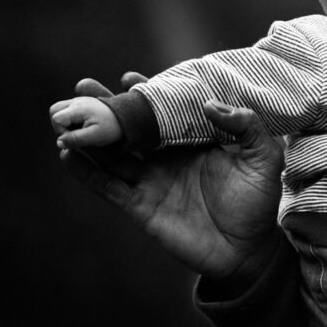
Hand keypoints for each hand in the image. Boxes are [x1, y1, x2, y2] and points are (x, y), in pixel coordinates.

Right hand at [49, 96, 121, 148]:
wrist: (127, 116)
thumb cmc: (112, 127)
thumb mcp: (95, 136)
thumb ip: (76, 139)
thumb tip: (59, 143)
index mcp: (78, 108)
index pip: (56, 118)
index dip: (61, 131)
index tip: (75, 138)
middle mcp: (76, 102)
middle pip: (54, 110)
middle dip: (59, 125)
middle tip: (74, 134)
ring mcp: (79, 101)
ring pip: (59, 110)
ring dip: (64, 122)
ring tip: (79, 130)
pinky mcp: (82, 104)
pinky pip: (68, 111)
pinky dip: (70, 120)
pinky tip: (83, 126)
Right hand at [59, 73, 284, 286]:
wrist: (248, 249)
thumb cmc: (258, 201)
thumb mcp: (264, 157)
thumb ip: (246, 126)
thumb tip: (210, 104)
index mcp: (194, 140)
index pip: (165, 111)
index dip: (146, 93)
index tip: (128, 77)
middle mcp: (168, 157)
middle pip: (130, 128)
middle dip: (106, 107)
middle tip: (82, 86)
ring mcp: (151, 181)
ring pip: (112, 154)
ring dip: (88, 136)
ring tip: (62, 116)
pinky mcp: (141, 206)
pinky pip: (108, 187)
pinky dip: (87, 172)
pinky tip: (67, 155)